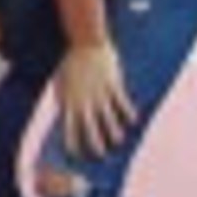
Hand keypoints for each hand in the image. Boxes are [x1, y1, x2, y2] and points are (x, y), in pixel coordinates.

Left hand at [54, 41, 136, 158]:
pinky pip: (122, 103)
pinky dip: (128, 113)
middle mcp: (84, 100)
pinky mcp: (113, 85)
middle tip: (101, 155)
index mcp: (68, 99)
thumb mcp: (62, 81)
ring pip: (109, 119)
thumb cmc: (70, 61)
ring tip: (117, 141)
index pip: (68, 127)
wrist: (84, 42)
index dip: (71, 142)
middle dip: (96, 143)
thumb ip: (66, 98)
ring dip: (114, 132)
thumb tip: (67, 114)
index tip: (73, 154)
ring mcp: (99, 94)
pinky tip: (133, 121)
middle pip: (90, 128)